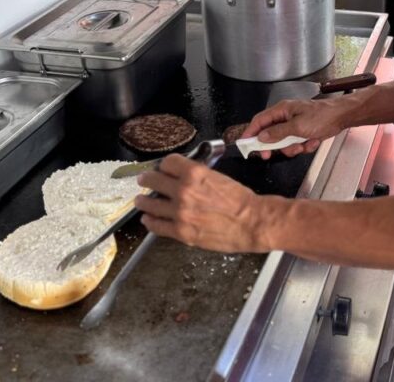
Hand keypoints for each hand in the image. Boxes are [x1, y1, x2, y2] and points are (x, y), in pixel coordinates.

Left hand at [135, 154, 273, 252]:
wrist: (252, 222)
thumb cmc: (241, 200)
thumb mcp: (218, 177)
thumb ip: (197, 176)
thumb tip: (183, 176)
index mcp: (194, 173)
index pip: (167, 162)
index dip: (163, 165)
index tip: (161, 168)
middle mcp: (183, 191)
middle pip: (154, 179)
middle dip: (147, 178)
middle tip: (143, 179)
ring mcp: (180, 212)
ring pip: (150, 203)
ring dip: (143, 201)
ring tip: (140, 200)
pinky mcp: (181, 232)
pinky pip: (157, 225)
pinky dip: (150, 221)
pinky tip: (148, 219)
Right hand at [241, 97, 349, 159]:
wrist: (341, 117)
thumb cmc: (322, 116)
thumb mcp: (298, 126)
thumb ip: (278, 132)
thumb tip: (262, 137)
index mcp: (282, 110)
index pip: (260, 121)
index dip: (250, 132)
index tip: (245, 144)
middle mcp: (286, 117)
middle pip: (270, 134)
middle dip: (274, 145)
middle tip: (270, 154)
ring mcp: (295, 125)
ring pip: (284, 142)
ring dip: (292, 147)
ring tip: (303, 144)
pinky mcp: (303, 133)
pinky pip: (296, 144)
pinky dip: (304, 146)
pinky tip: (313, 141)